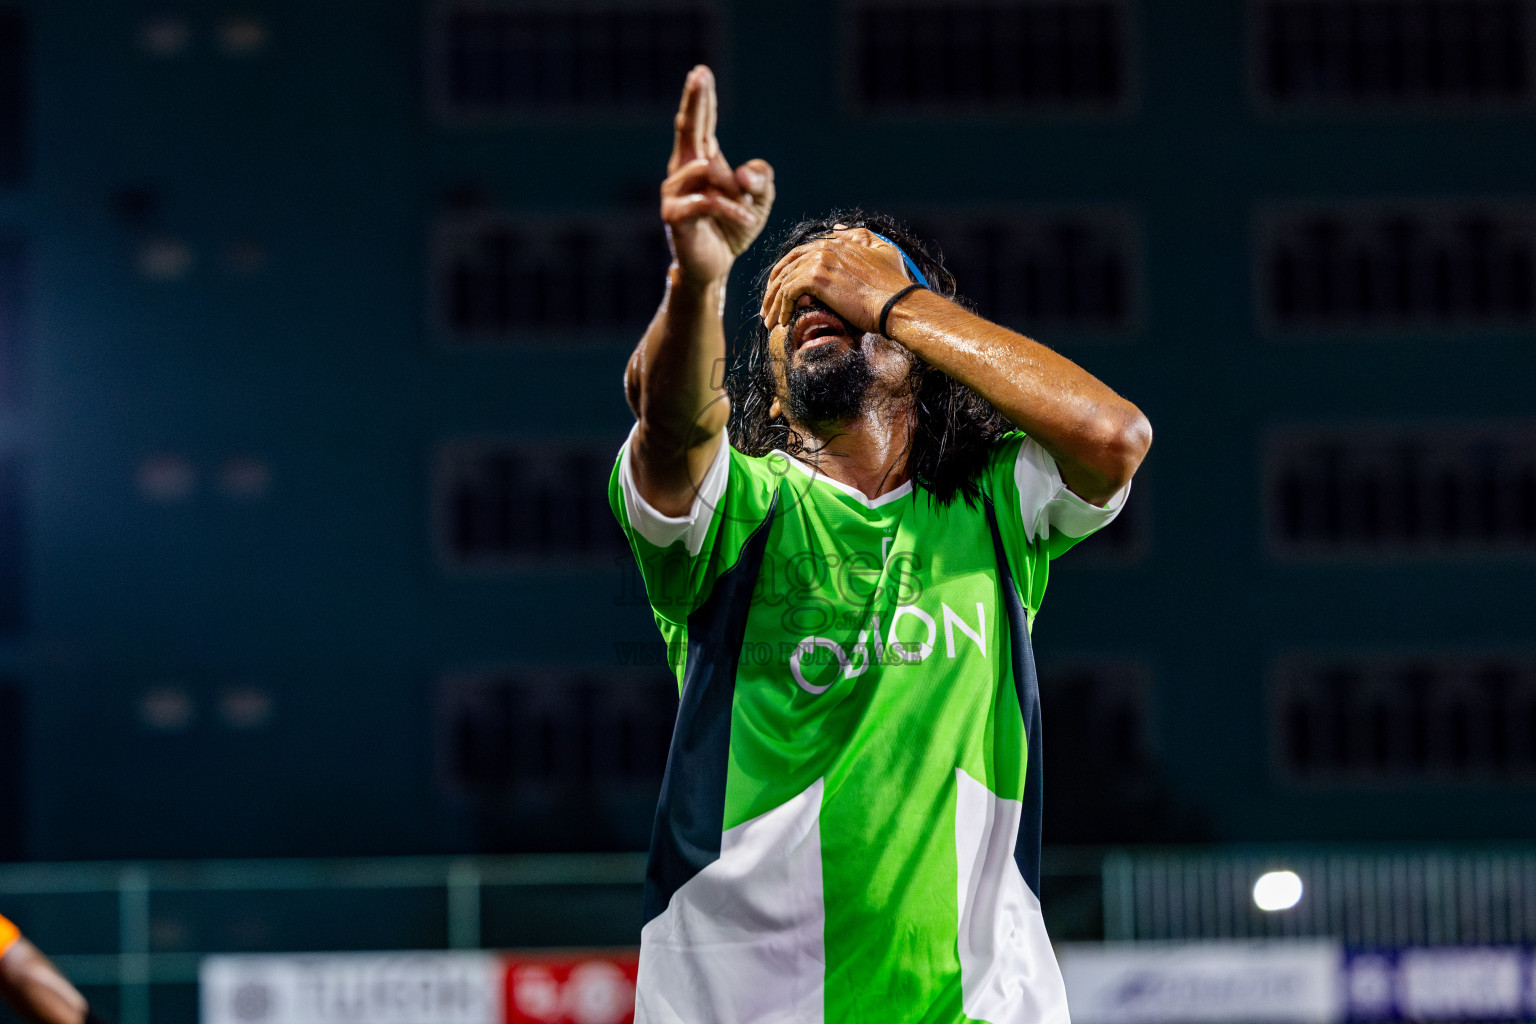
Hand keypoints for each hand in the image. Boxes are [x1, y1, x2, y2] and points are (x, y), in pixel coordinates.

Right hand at [661, 66, 774, 287]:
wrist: (712, 268)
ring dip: (734, 191)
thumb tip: (744, 173)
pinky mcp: (675, 216)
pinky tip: (747, 218)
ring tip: (747, 209)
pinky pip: (707, 202)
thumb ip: (761, 180)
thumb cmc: (733, 229)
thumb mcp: (758, 201)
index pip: (701, 124)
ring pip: (708, 172)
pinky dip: (732, 210)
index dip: (701, 99)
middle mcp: (682, 171)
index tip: (701, 72)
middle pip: (689, 130)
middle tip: (699, 75)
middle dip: (695, 102)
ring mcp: (674, 192)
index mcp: (701, 161)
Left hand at [760, 227, 913, 333]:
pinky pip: (787, 292)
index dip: (787, 273)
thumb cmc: (895, 285)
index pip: (800, 254)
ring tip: (770, 321)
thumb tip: (839, 227)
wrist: (897, 304)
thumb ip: (861, 237)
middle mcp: (825, 247)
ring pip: (783, 281)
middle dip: (773, 287)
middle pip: (786, 266)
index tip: (781, 291)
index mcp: (837, 243)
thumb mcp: (883, 251)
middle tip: (768, 307)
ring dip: (774, 303)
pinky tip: (783, 322)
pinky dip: (782, 308)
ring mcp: (819, 261)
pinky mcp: (816, 278)